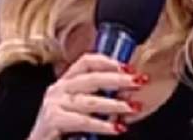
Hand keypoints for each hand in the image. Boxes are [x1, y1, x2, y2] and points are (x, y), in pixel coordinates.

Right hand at [28, 54, 146, 139]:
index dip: (108, 62)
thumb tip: (128, 94)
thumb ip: (98, 98)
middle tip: (138, 82)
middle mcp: (58, 89)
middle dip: (118, 80)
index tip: (129, 67)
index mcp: (65, 82)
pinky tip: (117, 128)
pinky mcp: (53, 120)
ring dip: (115, 105)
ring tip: (133, 108)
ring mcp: (54, 104)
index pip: (86, 62)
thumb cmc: (64, 131)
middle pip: (91, 78)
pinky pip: (83, 121)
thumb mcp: (81, 109)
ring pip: (90, 101)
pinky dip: (102, 125)